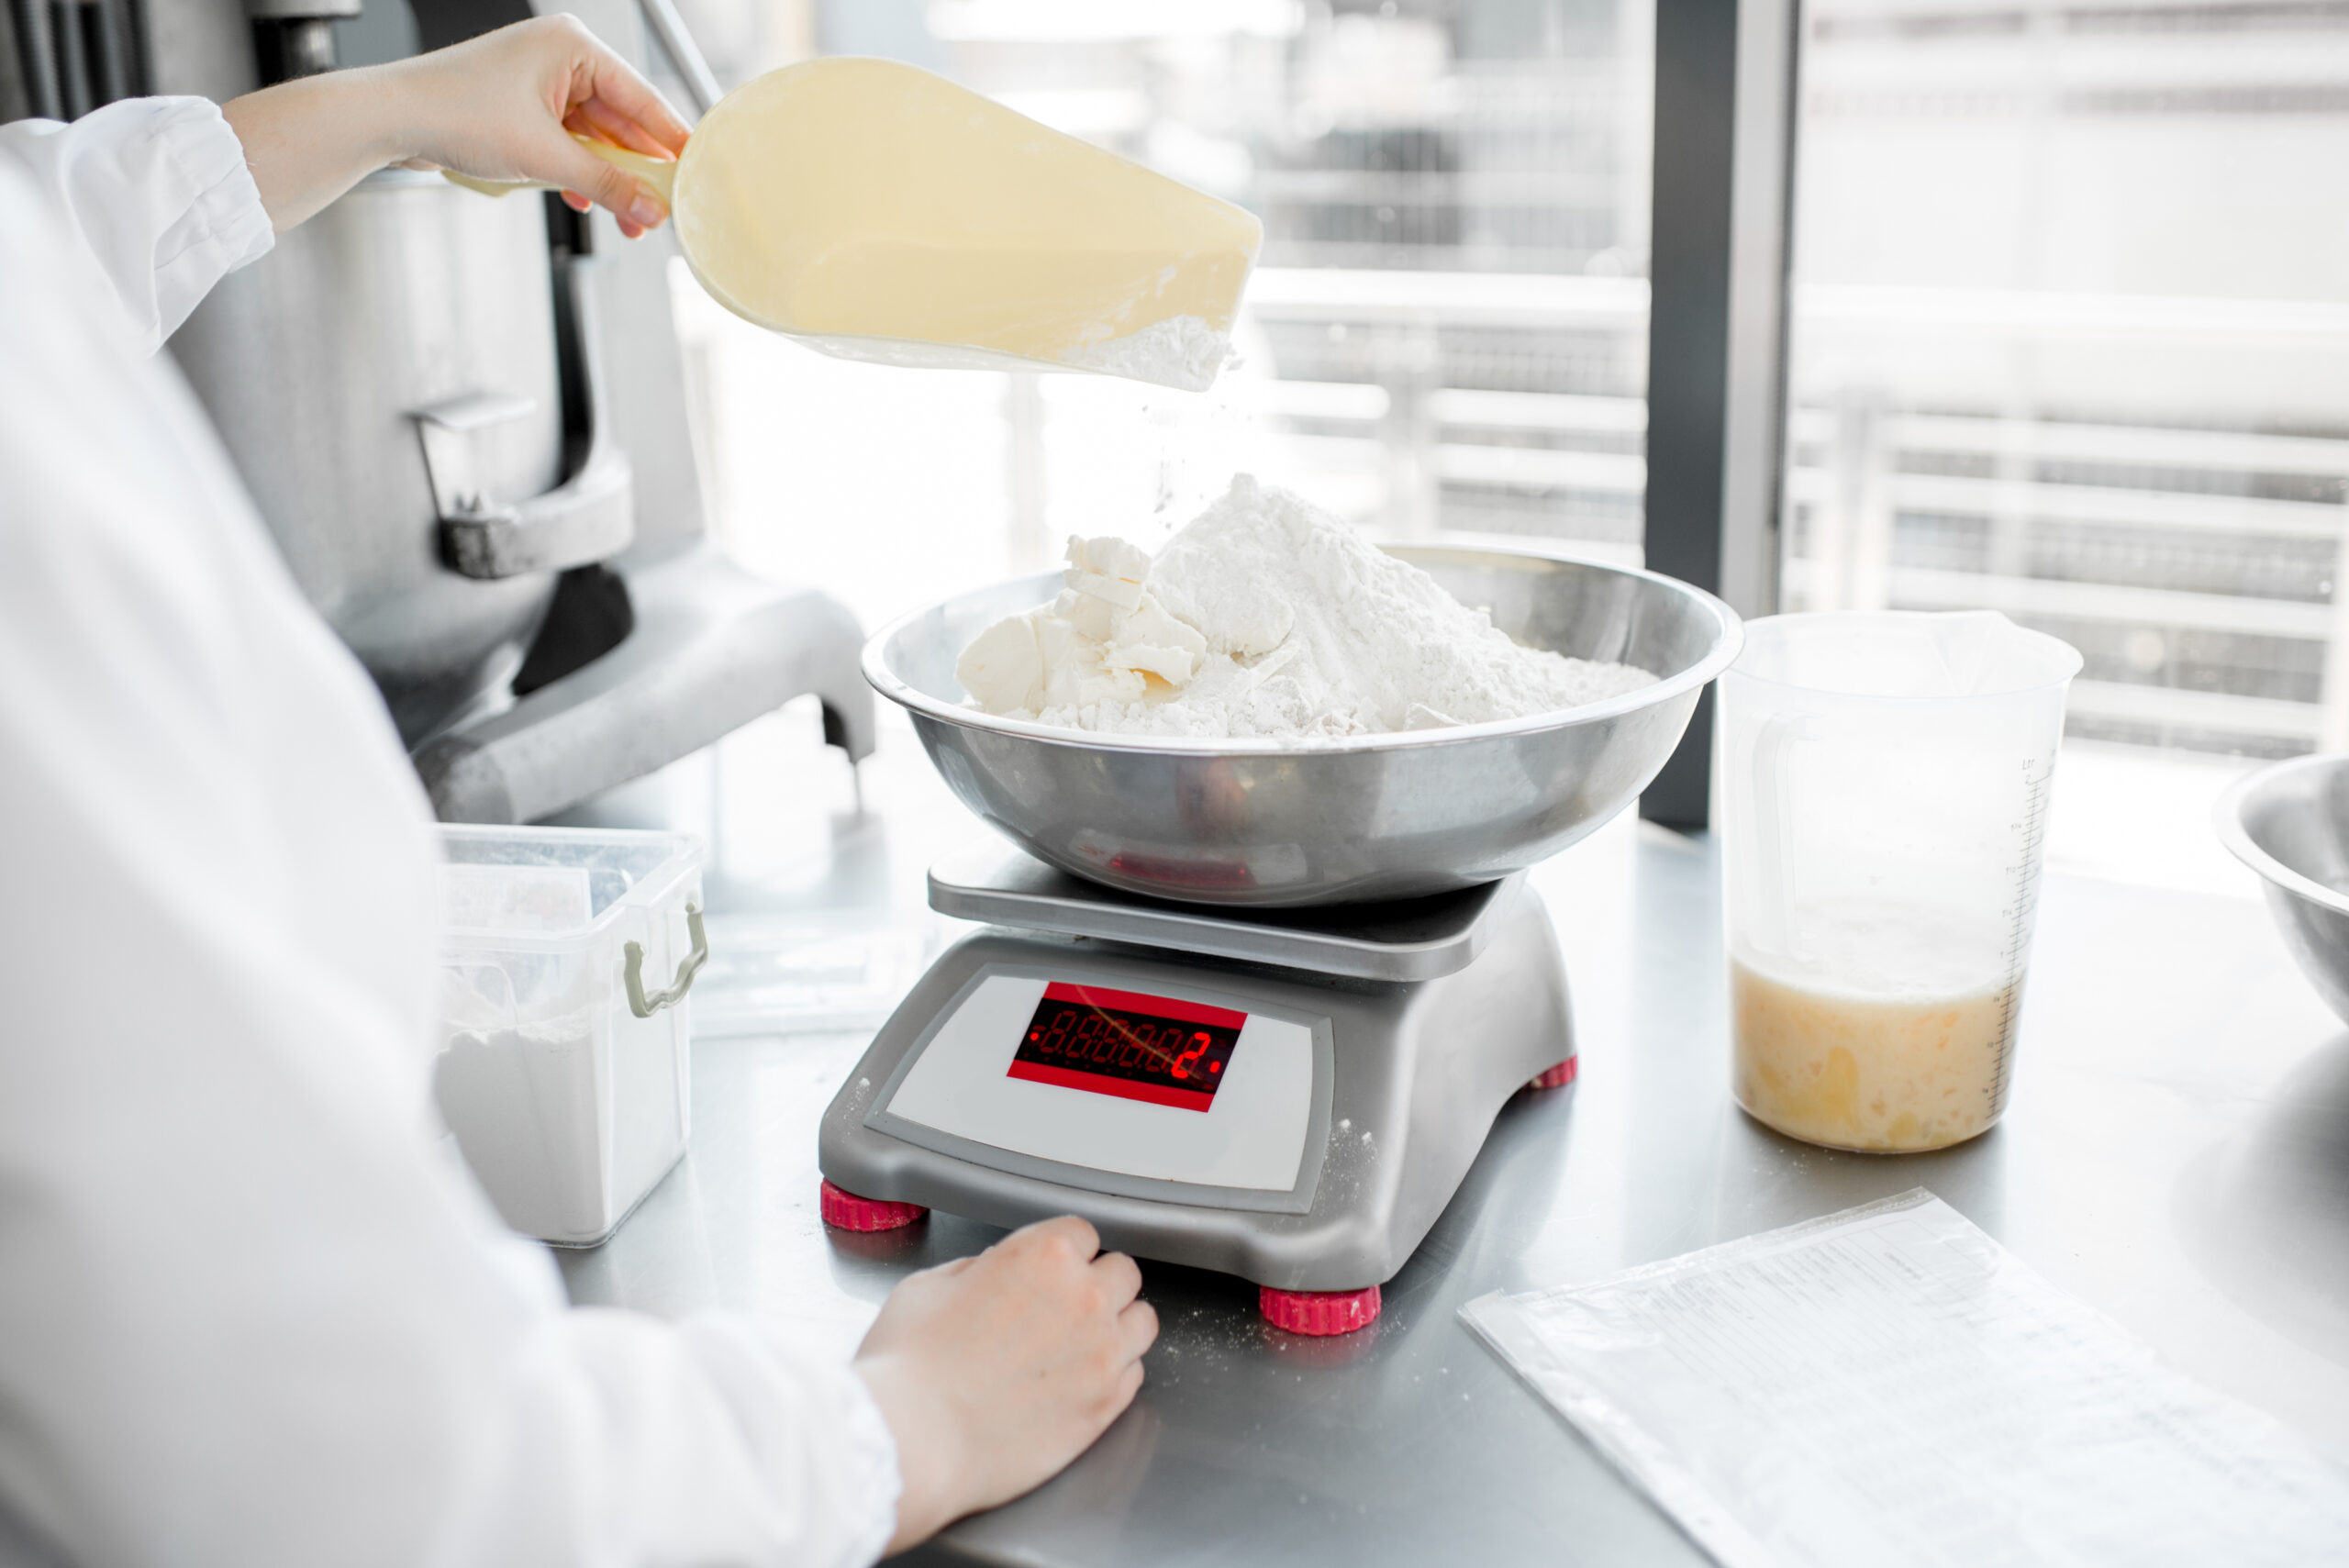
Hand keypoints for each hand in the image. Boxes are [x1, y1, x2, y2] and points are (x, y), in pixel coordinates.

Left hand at [222, 16, 688, 235]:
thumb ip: (606, 185)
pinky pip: (568, 144)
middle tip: (662, 211)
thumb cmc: (452, 112)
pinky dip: (580, 175)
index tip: (698, 174)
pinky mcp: (522, 108)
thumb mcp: (543, 157)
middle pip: (621, 121)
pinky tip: (586, 203)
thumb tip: (652, 208)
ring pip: (595, 138)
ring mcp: (540, 83)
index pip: (642, 98)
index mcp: (572, 46)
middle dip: (638, 172)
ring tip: (628, 220)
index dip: (672, 142)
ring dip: (610, 180)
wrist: (388, 119)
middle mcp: (559, 58)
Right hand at [853, 1216, 1157, 1552]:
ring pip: (1142, 1321)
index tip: (1051, 1268)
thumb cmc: (910, 1367)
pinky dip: (1115, 1373)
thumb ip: (976, 1270)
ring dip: (1118, 1326)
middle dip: (1097, 1284)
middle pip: (1123, 1273)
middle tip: (1065, 1306)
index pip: (1083, 1233)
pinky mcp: (1106, 1404)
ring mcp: (1103, 1353)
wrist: (915, 1442)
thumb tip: (994, 1271)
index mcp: (1042, 1255)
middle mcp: (1085, 1297)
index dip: (1064, 1252)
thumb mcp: (927, 1288)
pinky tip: (1080, 1381)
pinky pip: (1134, 1374)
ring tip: (1083, 1343)